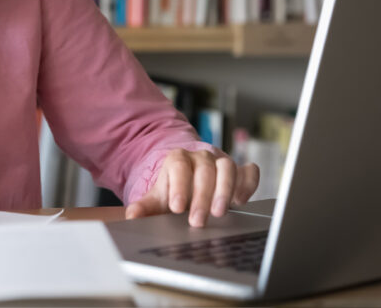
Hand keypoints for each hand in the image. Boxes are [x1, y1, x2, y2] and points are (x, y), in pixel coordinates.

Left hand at [125, 148, 259, 227]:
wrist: (191, 183)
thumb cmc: (175, 192)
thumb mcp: (158, 200)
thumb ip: (145, 207)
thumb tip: (132, 216)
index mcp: (178, 160)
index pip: (178, 166)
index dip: (179, 185)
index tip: (177, 208)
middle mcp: (201, 158)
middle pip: (204, 170)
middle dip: (201, 196)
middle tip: (197, 221)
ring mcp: (221, 163)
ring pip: (227, 167)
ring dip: (225, 190)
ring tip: (219, 212)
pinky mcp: (240, 172)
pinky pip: (248, 172)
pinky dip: (248, 183)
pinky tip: (242, 200)